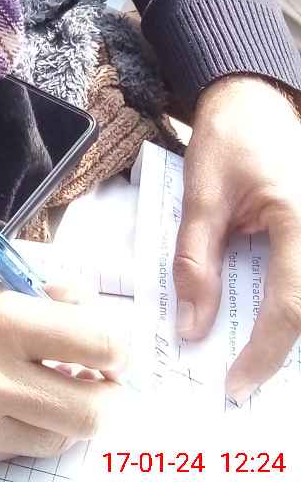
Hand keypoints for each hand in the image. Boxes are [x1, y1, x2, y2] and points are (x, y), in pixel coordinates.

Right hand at [0, 255, 126, 470]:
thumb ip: (46, 292)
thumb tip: (95, 314)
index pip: (97, 346)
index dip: (118, 347)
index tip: (113, 347)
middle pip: (90, 412)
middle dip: (104, 394)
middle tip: (94, 377)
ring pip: (56, 439)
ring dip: (62, 414)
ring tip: (43, 385)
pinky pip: (14, 451)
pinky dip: (19, 427)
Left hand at [173, 74, 300, 402]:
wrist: (252, 97)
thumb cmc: (229, 135)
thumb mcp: (201, 194)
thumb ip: (196, 259)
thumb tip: (191, 326)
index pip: (289, 307)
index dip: (262, 352)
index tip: (232, 384)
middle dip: (273, 353)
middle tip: (235, 383)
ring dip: (277, 331)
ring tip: (241, 361)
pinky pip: (298, 281)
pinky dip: (279, 306)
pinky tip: (251, 323)